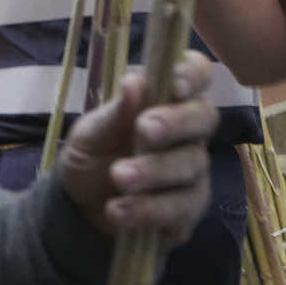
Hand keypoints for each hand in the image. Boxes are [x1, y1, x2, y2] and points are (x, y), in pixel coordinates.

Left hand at [54, 57, 216, 246]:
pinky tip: (119, 211)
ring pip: (191, 165)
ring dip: (154, 171)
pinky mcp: (188, 211)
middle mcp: (189, 133)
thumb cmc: (93, 157)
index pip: (197, 73)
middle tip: (144, 129)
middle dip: (176, 123)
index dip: (193, 74)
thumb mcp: (90, 134)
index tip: (174, 86)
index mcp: (168, 101)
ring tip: (118, 177)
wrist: (81, 208)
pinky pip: (181, 209)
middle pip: (204, 117)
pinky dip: (148, 209)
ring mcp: (193, 172)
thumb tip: (134, 82)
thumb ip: (115, 113)